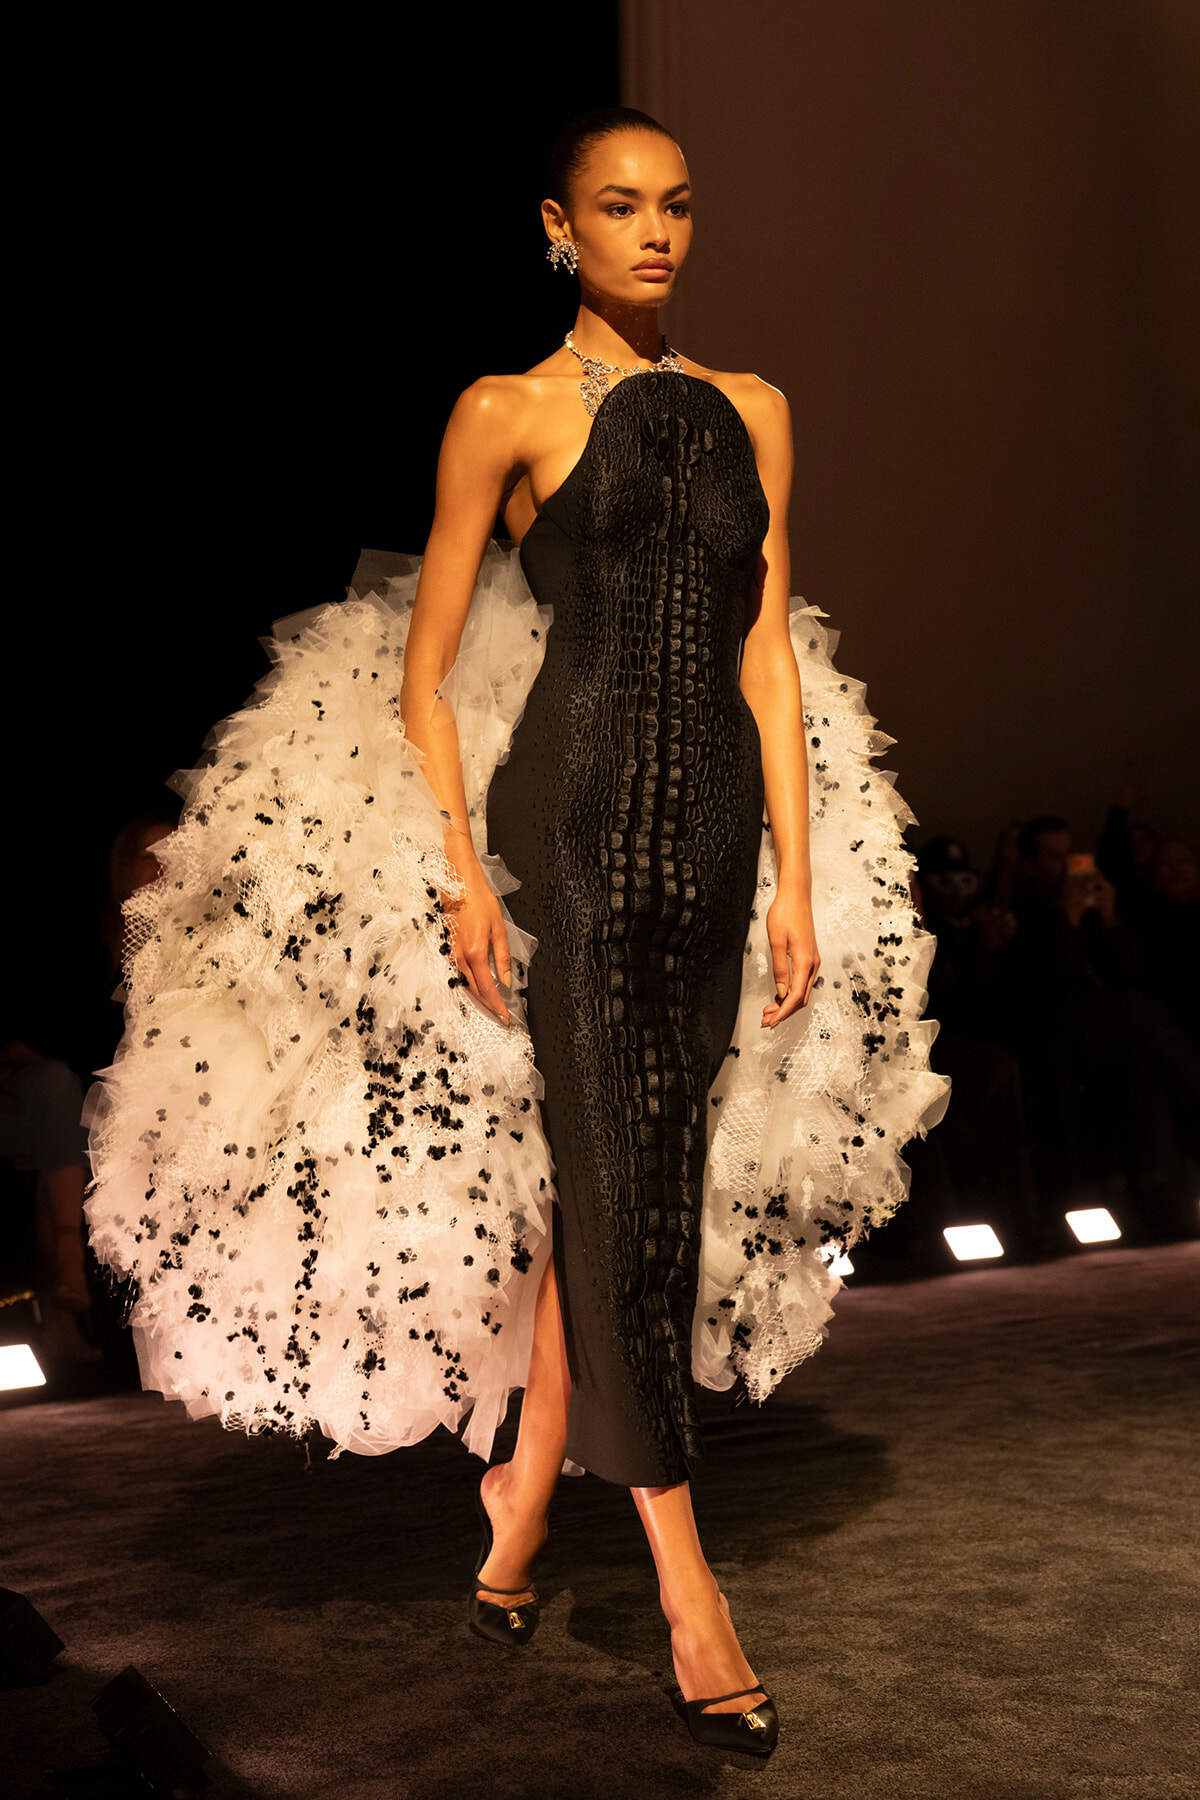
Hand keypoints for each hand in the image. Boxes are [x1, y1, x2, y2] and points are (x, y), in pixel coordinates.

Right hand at [440, 866, 512, 1024]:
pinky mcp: (447, 949)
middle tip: (500, 1017)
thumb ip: (503, 958)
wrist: (459, 886)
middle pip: (474, 990)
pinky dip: (468, 984)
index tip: (505, 1017)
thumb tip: (507, 981)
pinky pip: (457, 974)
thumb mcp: (499, 930)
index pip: (487, 988)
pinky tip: (475, 988)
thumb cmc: (480, 903)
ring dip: (477, 997)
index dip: (497, 1005)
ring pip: (464, 984)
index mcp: (475, 953)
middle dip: (488, 1006)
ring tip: (490, 1007)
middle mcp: (460, 957)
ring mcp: (450, 954)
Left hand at [761, 880, 819, 1027]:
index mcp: (805, 962)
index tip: (771, 1022)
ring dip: (787, 1004)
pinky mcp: (808, 958)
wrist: (796, 896)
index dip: (783, 1012)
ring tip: (768, 1011)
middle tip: (766, 1021)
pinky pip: (802, 982)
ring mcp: (812, 961)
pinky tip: (778, 996)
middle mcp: (812, 964)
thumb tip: (782, 992)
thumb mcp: (777, 942)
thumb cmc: (785, 914)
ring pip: (802, 991)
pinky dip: (790, 993)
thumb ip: (780, 969)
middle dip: (784, 1012)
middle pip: (801, 998)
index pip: (795, 996)